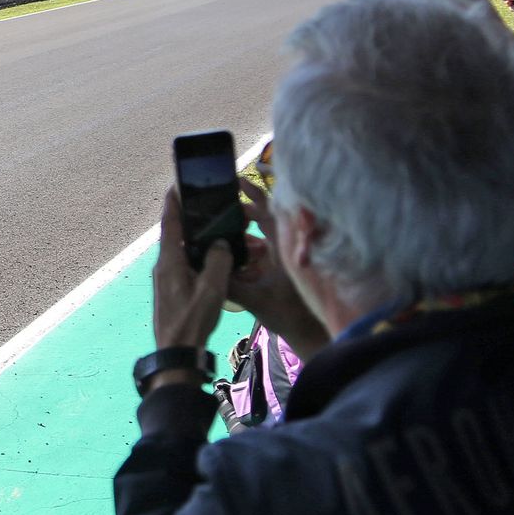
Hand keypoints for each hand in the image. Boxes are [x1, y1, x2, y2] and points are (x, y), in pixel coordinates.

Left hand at [152, 188, 233, 360]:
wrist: (177, 354)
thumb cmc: (192, 319)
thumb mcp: (212, 288)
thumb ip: (218, 260)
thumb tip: (219, 243)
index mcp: (169, 260)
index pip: (170, 222)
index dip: (174, 201)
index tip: (178, 183)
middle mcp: (164, 266)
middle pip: (177, 234)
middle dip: (192, 220)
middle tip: (210, 208)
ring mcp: (166, 279)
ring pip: (183, 251)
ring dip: (198, 241)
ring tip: (218, 232)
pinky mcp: (172, 291)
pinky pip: (186, 265)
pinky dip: (199, 257)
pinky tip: (215, 260)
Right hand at [227, 180, 329, 357]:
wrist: (307, 332)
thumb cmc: (288, 314)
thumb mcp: (255, 299)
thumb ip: (230, 285)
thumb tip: (206, 270)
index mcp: (282, 247)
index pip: (267, 211)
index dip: (252, 193)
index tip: (236, 181)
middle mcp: (284, 246)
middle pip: (262, 219)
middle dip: (241, 215)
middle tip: (220, 214)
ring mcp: (283, 256)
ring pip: (260, 236)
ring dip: (242, 236)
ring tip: (223, 239)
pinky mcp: (280, 267)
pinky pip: (262, 251)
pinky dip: (248, 251)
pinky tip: (233, 259)